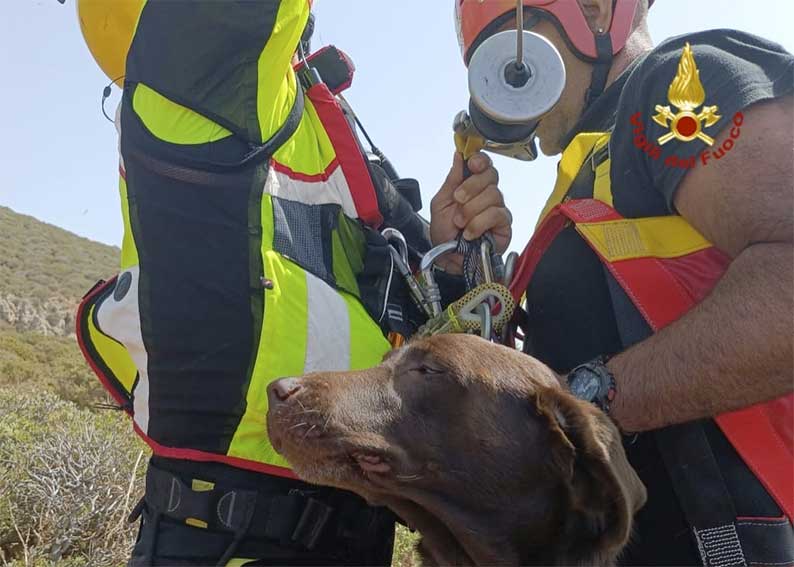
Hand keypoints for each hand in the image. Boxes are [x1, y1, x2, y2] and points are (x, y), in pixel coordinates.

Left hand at [429, 152, 511, 272]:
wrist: (447, 258)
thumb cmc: (444, 232)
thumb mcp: (440, 203)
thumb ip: (452, 180)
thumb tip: (458, 155)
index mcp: (472, 185)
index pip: (484, 164)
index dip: (480, 160)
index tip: (471, 163)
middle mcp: (487, 194)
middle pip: (491, 175)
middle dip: (471, 187)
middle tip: (458, 200)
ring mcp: (498, 209)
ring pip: (493, 195)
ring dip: (471, 210)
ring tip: (460, 223)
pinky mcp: (504, 225)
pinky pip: (497, 214)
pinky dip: (479, 223)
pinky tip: (470, 233)